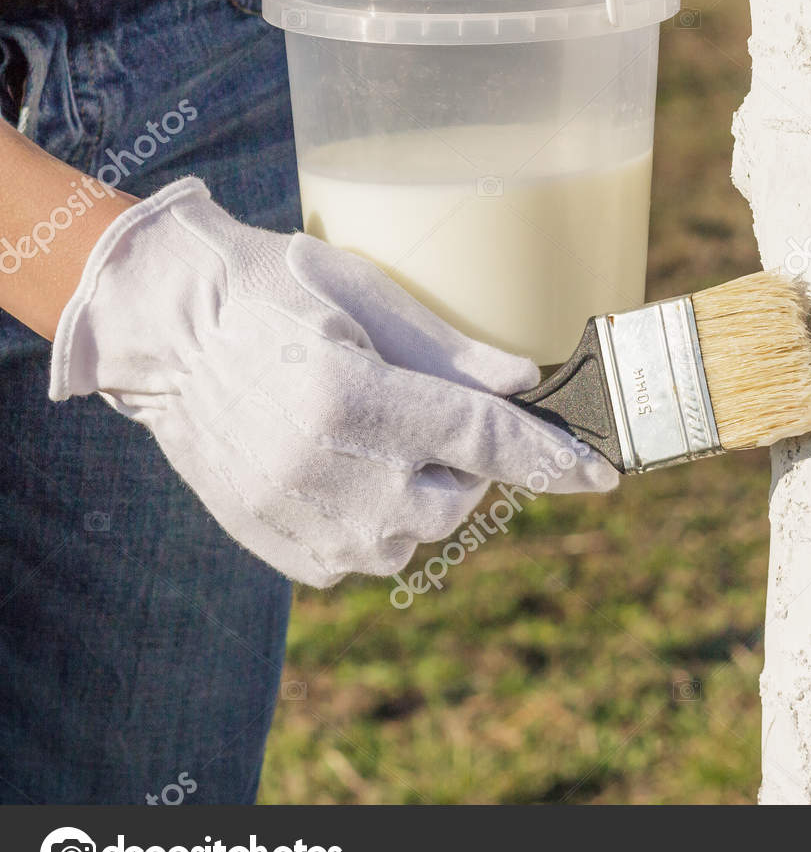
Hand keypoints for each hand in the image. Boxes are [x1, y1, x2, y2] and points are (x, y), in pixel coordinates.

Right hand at [49, 177, 617, 586]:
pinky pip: (366, 556)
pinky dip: (374, 518)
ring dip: (420, 494)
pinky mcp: (282, 549)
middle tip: (422, 411)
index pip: (485, 442)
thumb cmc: (270, 296)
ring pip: (415, 535)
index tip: (604, 475)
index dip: (554, 459)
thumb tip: (529, 381)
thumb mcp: (362, 295)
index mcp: (353, 398)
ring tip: (371, 438)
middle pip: (458, 498)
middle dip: (465, 462)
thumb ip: (450, 351)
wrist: (164, 335)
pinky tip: (338, 467)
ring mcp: (301, 521)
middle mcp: (328, 473)